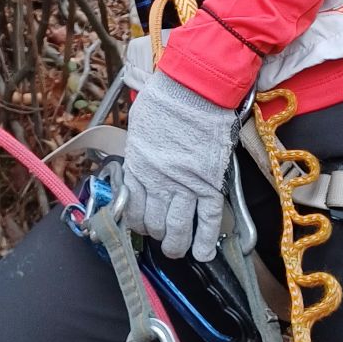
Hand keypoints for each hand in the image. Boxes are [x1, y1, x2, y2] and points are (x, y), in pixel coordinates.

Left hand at [122, 69, 239, 262]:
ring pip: (179, 228)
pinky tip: (205, 253)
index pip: (132, 209)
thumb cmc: (165, 99)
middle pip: (155, 223)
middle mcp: (158, 182)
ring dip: (177, 244)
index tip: (142, 224)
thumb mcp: (139, 127)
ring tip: (179, 251)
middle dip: (157, 235)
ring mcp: (186, 186)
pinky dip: (207, 240)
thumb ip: (140, 151)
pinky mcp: (210, 183)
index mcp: (138, 167)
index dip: (136, 222)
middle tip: (162, 237)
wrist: (195, 89)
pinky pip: (209, 219)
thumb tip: (140, 163)